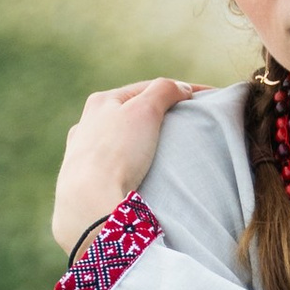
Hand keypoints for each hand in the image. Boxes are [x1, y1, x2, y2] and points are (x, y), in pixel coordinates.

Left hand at [50, 80, 198, 251]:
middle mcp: (87, 124)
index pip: (147, 88)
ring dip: (141, 142)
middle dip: (158, 116)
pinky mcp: (84, 181)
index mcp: (101, 102)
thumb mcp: (145, 110)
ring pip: (120, 140)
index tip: (207, 97)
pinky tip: (137, 173)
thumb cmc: (117, 152)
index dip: (179, 90)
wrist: (88, 201)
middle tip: (187, 123)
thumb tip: (181, 88)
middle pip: (131, 113)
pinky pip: (113, 166)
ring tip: (164, 152)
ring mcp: (82, 153)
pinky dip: (129, 164)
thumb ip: (164, 91)